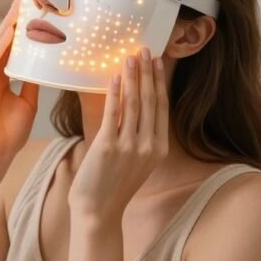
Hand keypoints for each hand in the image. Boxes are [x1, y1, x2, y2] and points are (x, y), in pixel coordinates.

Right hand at [0, 0, 39, 163]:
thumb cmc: (9, 133)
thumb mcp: (28, 102)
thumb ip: (31, 83)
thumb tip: (42, 66)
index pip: (9, 49)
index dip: (18, 31)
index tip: (31, 13)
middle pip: (0, 43)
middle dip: (11, 22)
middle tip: (22, 1)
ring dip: (6, 28)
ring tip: (17, 10)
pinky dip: (0, 46)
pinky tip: (9, 33)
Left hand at [67, 48, 169, 221]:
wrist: (98, 211)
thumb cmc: (113, 185)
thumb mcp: (136, 161)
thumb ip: (139, 136)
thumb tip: (134, 104)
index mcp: (159, 149)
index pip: (162, 107)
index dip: (159, 82)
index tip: (157, 62)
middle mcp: (149, 146)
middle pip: (151, 101)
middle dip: (148, 72)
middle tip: (145, 49)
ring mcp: (130, 147)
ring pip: (134, 103)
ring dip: (132, 77)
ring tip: (130, 57)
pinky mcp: (108, 146)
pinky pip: (113, 113)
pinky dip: (115, 92)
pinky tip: (114, 77)